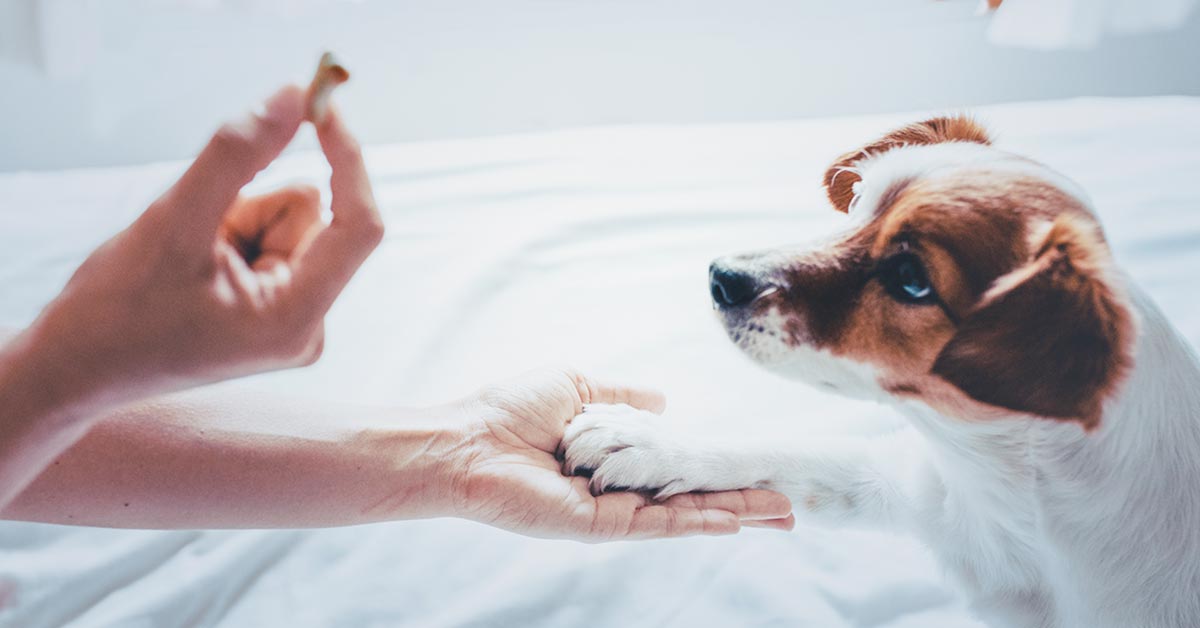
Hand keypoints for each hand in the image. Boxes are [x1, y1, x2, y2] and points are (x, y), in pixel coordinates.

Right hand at [22, 85, 383, 412]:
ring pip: (288, 221)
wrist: (78, 366)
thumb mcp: (174, 220)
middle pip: (312, 218)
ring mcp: (292, 319)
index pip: (359, 225)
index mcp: (297, 318)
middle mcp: (308, 324)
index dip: (347, 160)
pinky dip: (231, 234)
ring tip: (188, 259)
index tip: (321, 105)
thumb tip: (296, 97)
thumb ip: (237, 155)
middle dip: (253, 205)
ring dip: (237, 218)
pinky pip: (270, 238)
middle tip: (198, 236)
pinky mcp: (274, 309)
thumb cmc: (116, 310)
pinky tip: (193, 268)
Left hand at [447, 368, 794, 540]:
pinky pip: (656, 524)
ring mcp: (611, 511)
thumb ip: (622, 397)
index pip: (678, 468)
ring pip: (685, 514)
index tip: (756, 469)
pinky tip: (733, 522)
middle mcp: (619, 489)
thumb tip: (663, 400)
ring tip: (780, 514)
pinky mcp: (598, 525)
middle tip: (788, 505)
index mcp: (614, 459)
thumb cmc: (509, 412)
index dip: (717, 470)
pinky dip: (696, 524)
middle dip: (741, 500)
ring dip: (734, 513)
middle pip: (692, 497)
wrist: (467, 441)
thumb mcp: (577, 388)